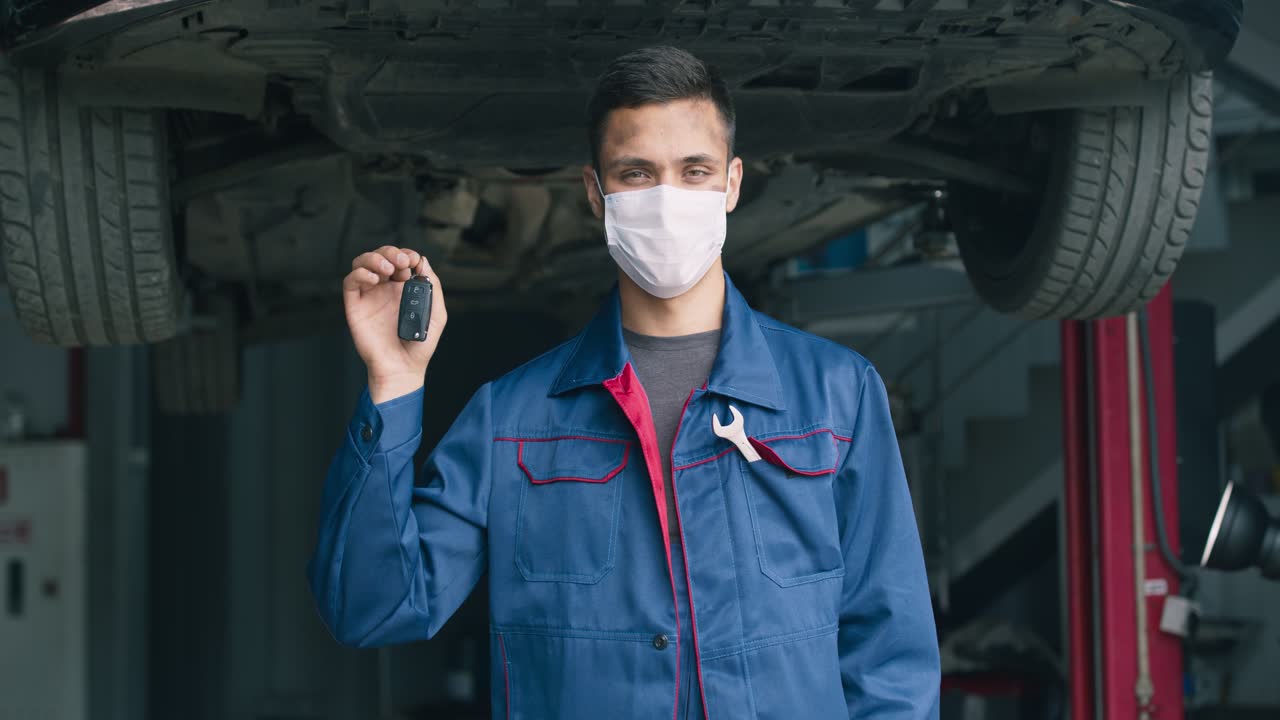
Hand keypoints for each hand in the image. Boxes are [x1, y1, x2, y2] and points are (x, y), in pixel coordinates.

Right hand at [343, 245, 446, 402]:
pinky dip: (360, 273)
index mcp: (404, 288)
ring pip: (362, 263)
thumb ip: (433, 287)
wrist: (402, 367)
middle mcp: (385, 288)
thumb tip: (424, 261)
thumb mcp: (436, 314)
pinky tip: (374, 279)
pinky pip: (351, 282)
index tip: (412, 259)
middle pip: (381, 256)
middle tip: (401, 263)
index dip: (405, 254)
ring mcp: (369, 295)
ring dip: (373, 258)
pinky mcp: (355, 305)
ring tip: (387, 269)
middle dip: (390, 252)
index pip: (400, 260)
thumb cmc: (420, 345)